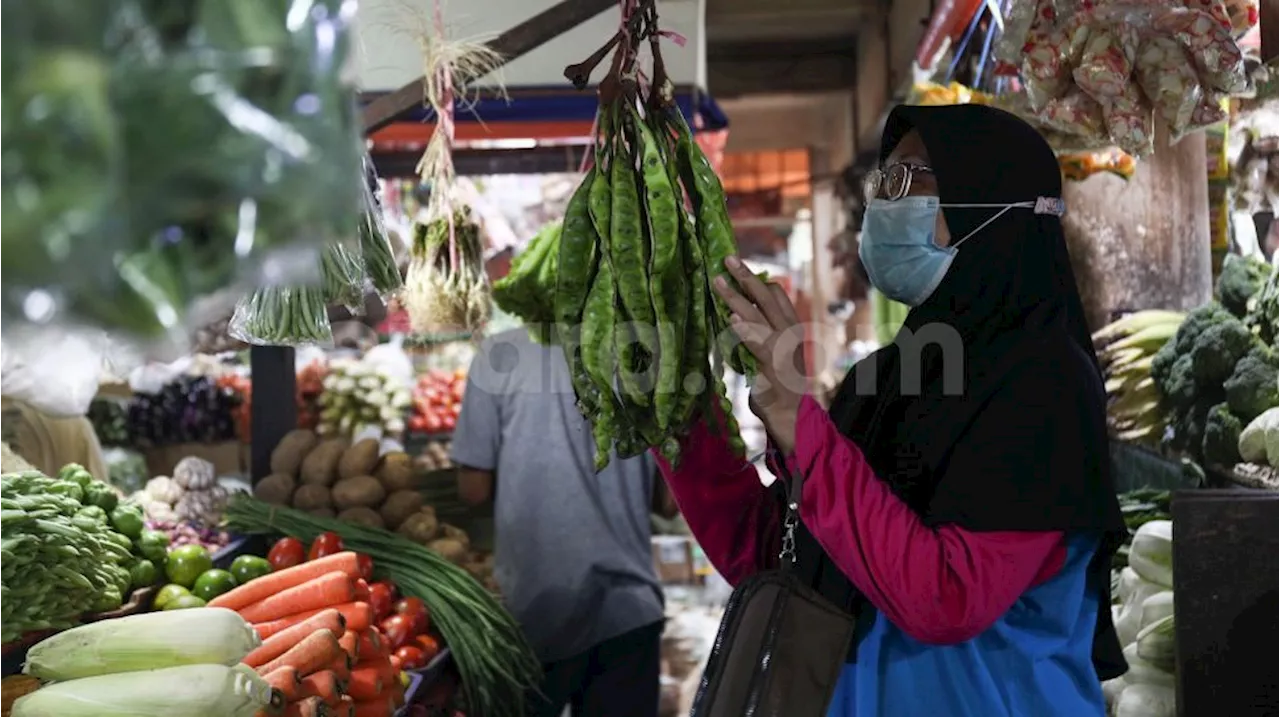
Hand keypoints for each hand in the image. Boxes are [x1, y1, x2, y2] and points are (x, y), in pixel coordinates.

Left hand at [713, 256, 807, 453]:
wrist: (792, 416)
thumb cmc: (778, 386)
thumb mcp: (771, 354)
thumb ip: (759, 335)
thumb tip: (738, 316)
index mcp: (790, 328)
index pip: (777, 295)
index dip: (758, 279)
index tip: (738, 267)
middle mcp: (788, 333)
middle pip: (768, 296)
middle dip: (747, 276)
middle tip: (727, 258)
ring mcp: (782, 349)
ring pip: (758, 315)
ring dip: (737, 297)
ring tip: (719, 281)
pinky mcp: (772, 366)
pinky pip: (757, 343)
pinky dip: (744, 330)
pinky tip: (731, 319)